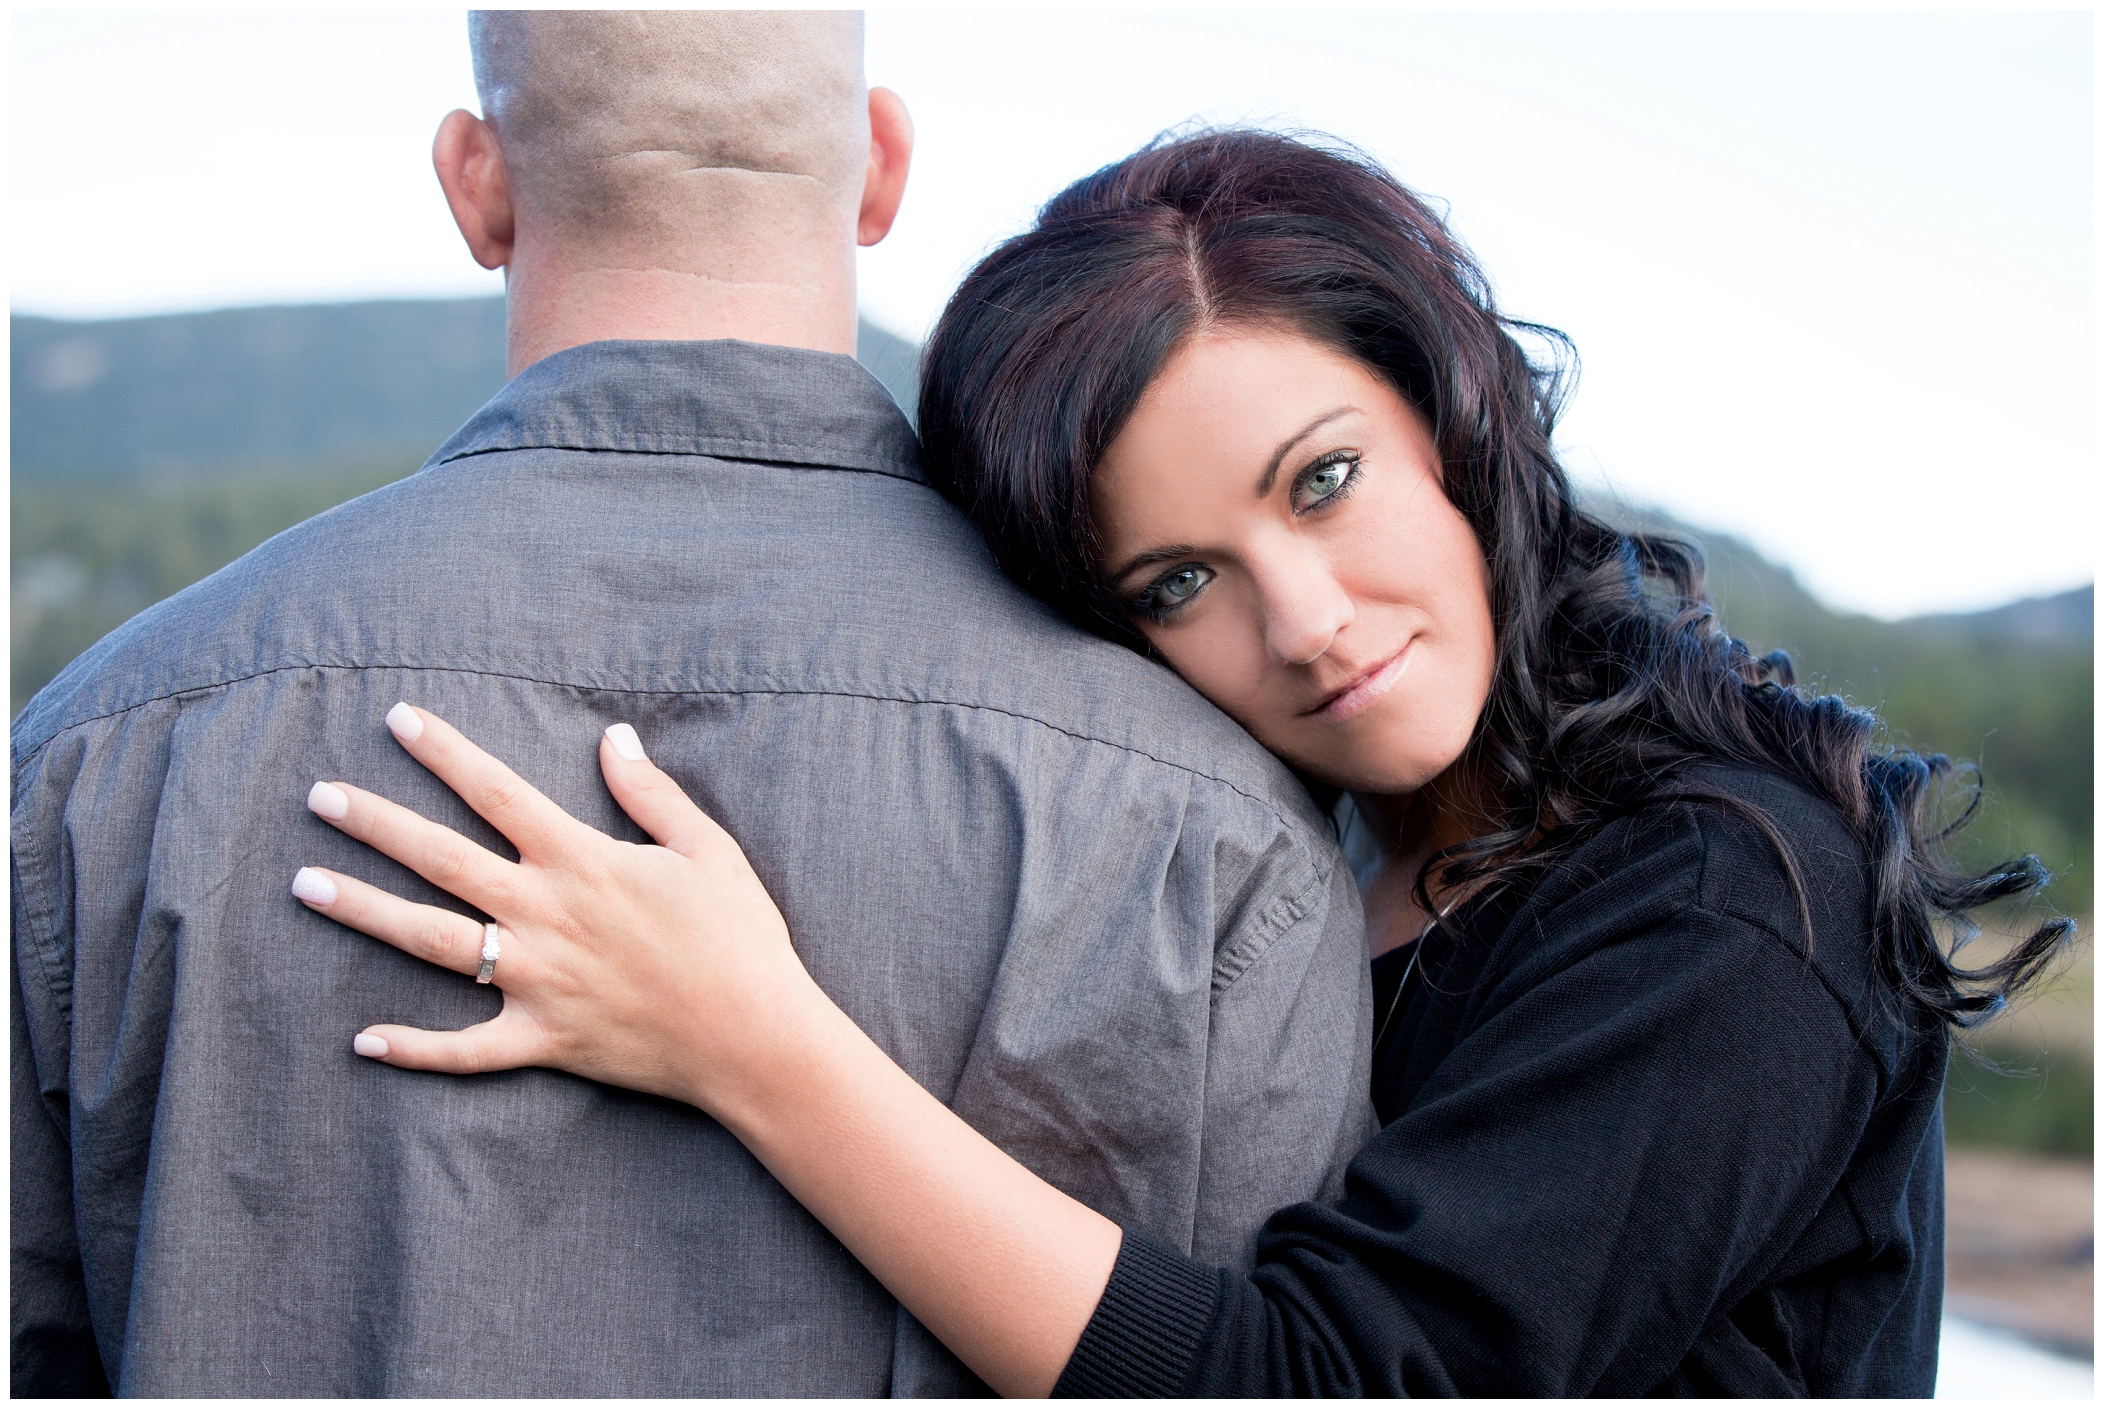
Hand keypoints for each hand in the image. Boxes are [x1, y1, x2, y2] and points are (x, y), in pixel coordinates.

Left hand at [293, 703, 821, 1113]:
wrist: (755, 1036)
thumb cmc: (740, 937)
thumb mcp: (707, 849)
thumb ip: (650, 793)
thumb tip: (612, 737)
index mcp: (582, 861)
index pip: (497, 792)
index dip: (445, 752)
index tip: (398, 720)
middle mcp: (545, 915)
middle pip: (441, 859)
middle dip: (375, 823)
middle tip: (319, 796)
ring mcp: (535, 981)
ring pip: (431, 942)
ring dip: (365, 911)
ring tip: (306, 885)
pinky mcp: (542, 1039)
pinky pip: (465, 1049)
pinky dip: (414, 1048)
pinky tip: (362, 1039)